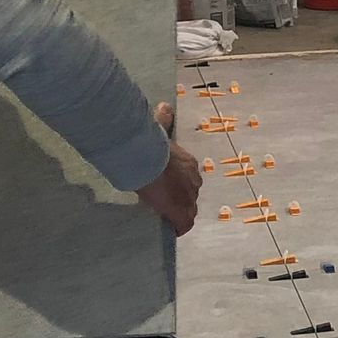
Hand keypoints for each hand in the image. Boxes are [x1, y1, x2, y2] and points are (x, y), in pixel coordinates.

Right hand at [136, 101, 202, 236]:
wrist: (145, 156)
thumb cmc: (148, 143)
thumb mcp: (159, 129)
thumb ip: (163, 121)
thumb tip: (165, 106)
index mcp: (188, 162)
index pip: (189, 176)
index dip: (180, 182)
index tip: (169, 184)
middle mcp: (193, 179)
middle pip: (191, 192)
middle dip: (182, 197)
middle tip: (166, 201)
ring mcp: (187, 196)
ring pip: (189, 209)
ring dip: (180, 213)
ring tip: (168, 216)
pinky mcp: (179, 210)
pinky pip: (183, 224)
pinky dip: (178, 228)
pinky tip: (171, 230)